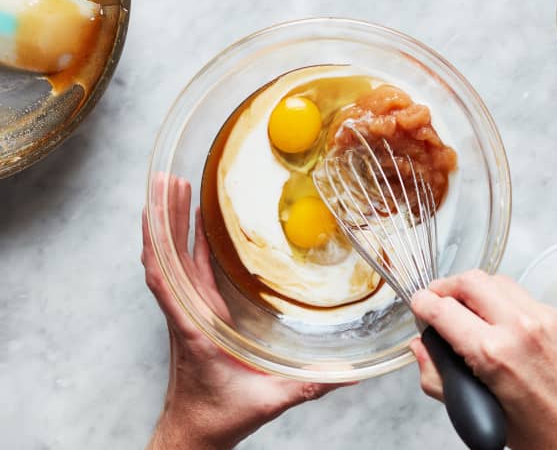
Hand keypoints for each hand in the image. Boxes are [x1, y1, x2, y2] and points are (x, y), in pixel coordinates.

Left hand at [142, 176, 344, 449]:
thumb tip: (346, 371)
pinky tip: (187, 224)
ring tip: (171, 189)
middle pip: (165, 260)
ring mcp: (187, 312)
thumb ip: (306, 385)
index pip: (168, 280)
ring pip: (170, 262)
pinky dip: (180, 244)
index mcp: (195, 329)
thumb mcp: (267, 400)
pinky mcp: (194, 314)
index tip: (160, 209)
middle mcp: (185, 315)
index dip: (161, 243)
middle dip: (164, 219)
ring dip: (168, 226)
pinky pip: (182, 272)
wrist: (193, 432)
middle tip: (167, 181)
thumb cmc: (220, 416)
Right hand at [409, 271, 556, 449]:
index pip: (443, 309)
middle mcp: (521, 328)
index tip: (418, 305)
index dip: (422, 304)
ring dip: (477, 290)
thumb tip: (422, 351)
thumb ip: (440, 378)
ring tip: (468, 308)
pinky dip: (506, 302)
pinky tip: (502, 322)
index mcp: (494, 354)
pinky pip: (526, 297)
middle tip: (438, 300)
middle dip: (447, 287)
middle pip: (470, 280)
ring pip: (499, 281)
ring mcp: (547, 319)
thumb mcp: (482, 411)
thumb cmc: (546, 439)